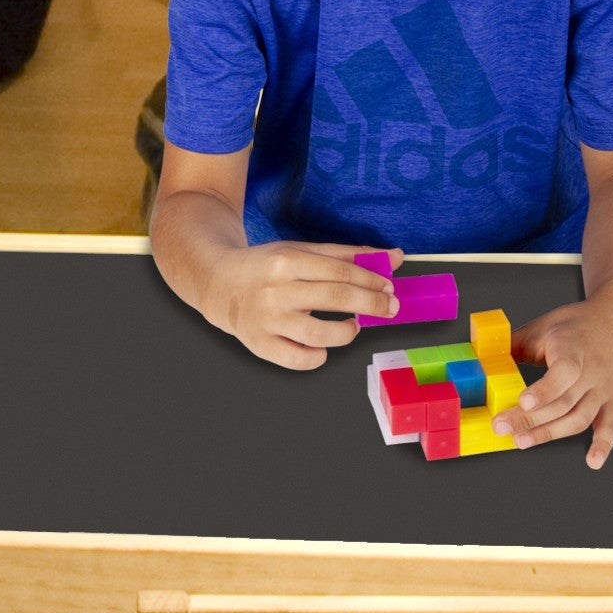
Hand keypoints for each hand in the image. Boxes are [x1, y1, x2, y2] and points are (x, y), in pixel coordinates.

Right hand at [201, 243, 402, 368]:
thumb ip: (348, 256)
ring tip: (353, 327)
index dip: (370, 281)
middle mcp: (275, 290)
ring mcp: (266, 320)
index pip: (339, 271)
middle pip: (333, 298)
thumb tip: (393, 257)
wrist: (219, 284)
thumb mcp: (303, 252)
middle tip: (390, 308)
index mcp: (287, 261)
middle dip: (371, 304)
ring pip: (317, 334)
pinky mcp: (260, 345)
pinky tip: (323, 347)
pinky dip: (317, 357)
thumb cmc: (268, 268)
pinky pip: (297, 360)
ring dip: (346, 333)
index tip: (389, 287)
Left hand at [495, 297, 612, 469]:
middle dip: (530, 419)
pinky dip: (603, 445)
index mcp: (574, 348)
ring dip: (550, 433)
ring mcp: (604, 389)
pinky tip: (593, 461)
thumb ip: (515, 343)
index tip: (524, 402)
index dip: (545, 389)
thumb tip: (482, 359)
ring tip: (522, 441)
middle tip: (501, 427)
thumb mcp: (545, 325)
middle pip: (563, 402)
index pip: (564, 371)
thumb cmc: (577, 325)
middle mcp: (593, 371)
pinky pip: (610, 426)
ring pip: (579, 417)